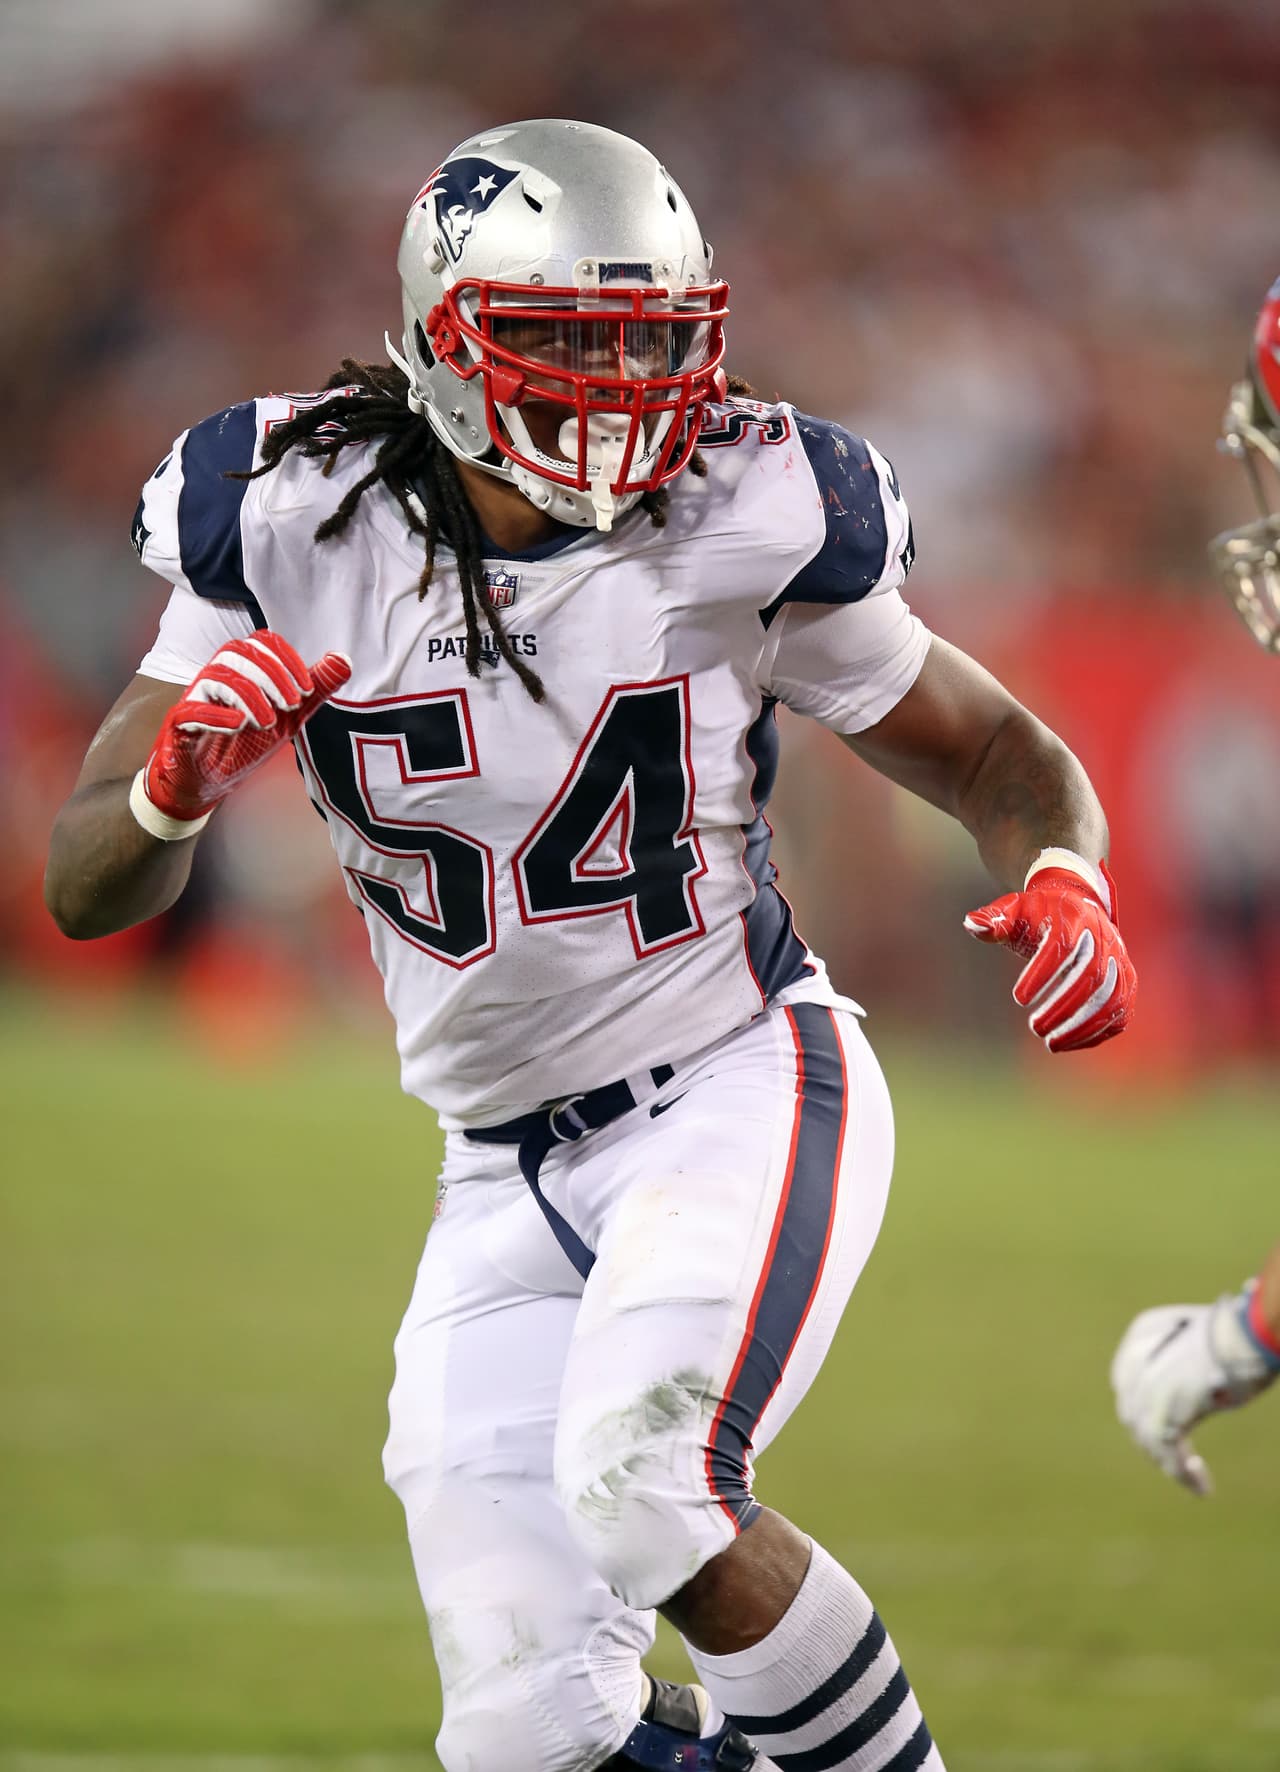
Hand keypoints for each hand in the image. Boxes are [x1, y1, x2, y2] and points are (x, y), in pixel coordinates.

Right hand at [134, 633, 350, 833]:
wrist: (210, 781)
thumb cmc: (245, 743)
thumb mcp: (290, 717)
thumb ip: (315, 689)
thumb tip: (343, 660)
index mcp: (243, 669)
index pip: (262, 642)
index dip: (286, 660)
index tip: (306, 690)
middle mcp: (217, 676)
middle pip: (238, 651)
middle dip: (270, 675)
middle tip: (291, 704)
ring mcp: (195, 697)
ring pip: (216, 675)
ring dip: (248, 696)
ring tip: (267, 723)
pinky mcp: (180, 725)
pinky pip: (191, 710)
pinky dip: (216, 716)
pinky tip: (238, 725)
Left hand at [964, 858, 1135, 1051]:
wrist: (1078, 904)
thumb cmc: (1040, 912)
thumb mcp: (1013, 908)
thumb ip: (993, 919)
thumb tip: (971, 924)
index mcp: (1074, 918)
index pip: (1062, 947)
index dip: (1042, 973)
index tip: (1018, 999)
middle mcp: (1103, 938)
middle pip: (1091, 976)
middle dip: (1064, 1006)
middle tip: (1034, 1027)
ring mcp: (1119, 961)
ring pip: (1112, 998)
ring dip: (1083, 1025)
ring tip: (1051, 1043)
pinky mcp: (1126, 981)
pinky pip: (1120, 1011)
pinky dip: (1097, 1031)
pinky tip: (1068, 1042)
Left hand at [1110, 1296, 1277, 1493]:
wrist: (1246, 1333)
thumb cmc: (1242, 1334)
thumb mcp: (1209, 1344)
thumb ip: (1193, 1364)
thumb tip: (1204, 1391)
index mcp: (1143, 1330)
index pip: (1128, 1379)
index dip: (1143, 1409)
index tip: (1167, 1431)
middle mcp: (1135, 1357)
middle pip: (1132, 1410)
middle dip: (1152, 1438)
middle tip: (1178, 1460)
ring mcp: (1146, 1386)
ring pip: (1146, 1435)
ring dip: (1167, 1460)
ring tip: (1194, 1477)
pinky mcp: (1163, 1410)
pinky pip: (1167, 1451)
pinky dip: (1182, 1472)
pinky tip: (1202, 1487)